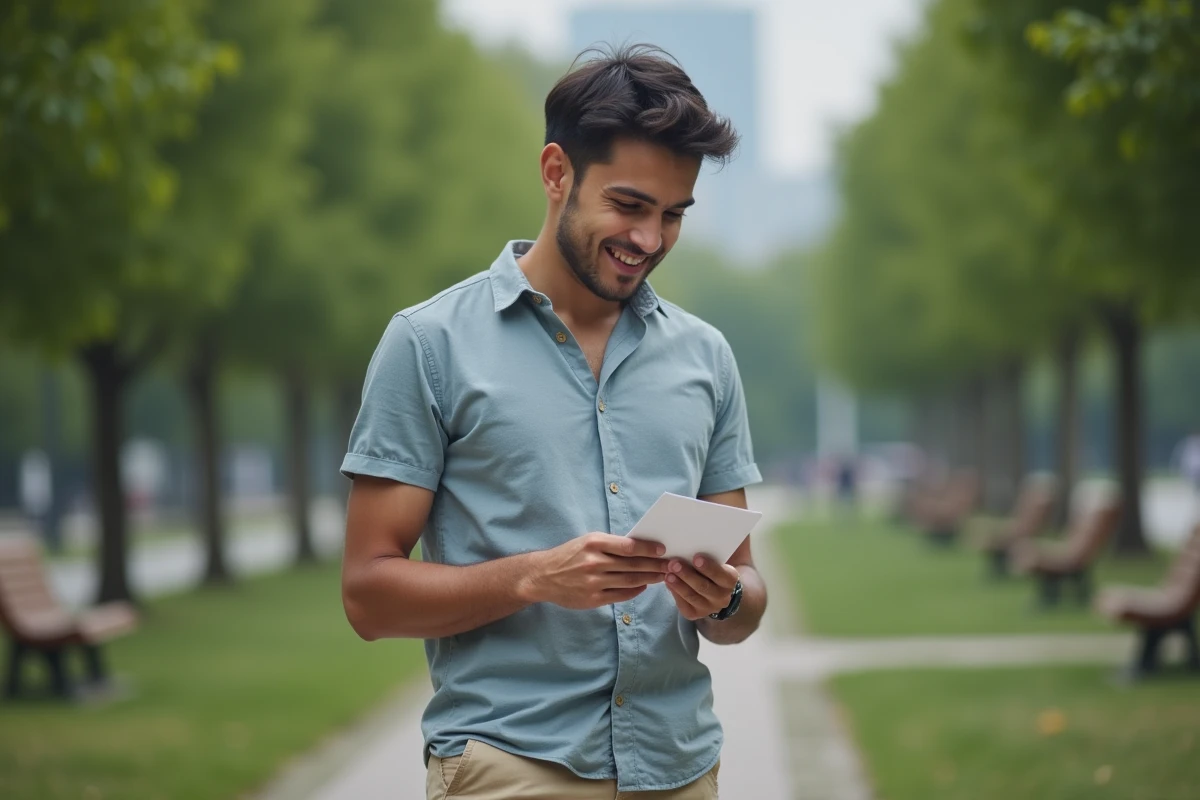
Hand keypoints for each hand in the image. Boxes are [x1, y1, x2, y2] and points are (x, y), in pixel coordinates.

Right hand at [523, 533, 667, 609]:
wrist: (543, 576)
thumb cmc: (569, 555)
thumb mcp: (587, 541)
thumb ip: (611, 544)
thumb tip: (639, 547)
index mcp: (594, 543)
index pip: (629, 546)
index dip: (648, 549)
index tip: (662, 550)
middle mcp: (594, 562)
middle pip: (633, 565)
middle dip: (655, 565)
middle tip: (670, 565)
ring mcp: (594, 582)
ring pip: (630, 580)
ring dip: (650, 578)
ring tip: (662, 576)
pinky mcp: (593, 599)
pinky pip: (621, 595)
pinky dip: (635, 590)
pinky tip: (644, 586)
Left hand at [664, 554, 738, 620]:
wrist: (720, 593)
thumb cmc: (714, 568)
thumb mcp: (718, 560)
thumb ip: (710, 551)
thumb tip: (693, 532)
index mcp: (730, 580)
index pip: (721, 574)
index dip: (709, 567)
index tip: (696, 557)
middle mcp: (722, 597)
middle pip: (703, 586)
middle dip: (687, 574)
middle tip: (673, 563)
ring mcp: (708, 608)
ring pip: (692, 596)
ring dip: (678, 584)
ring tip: (667, 573)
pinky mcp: (694, 614)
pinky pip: (683, 603)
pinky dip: (674, 592)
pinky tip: (667, 581)